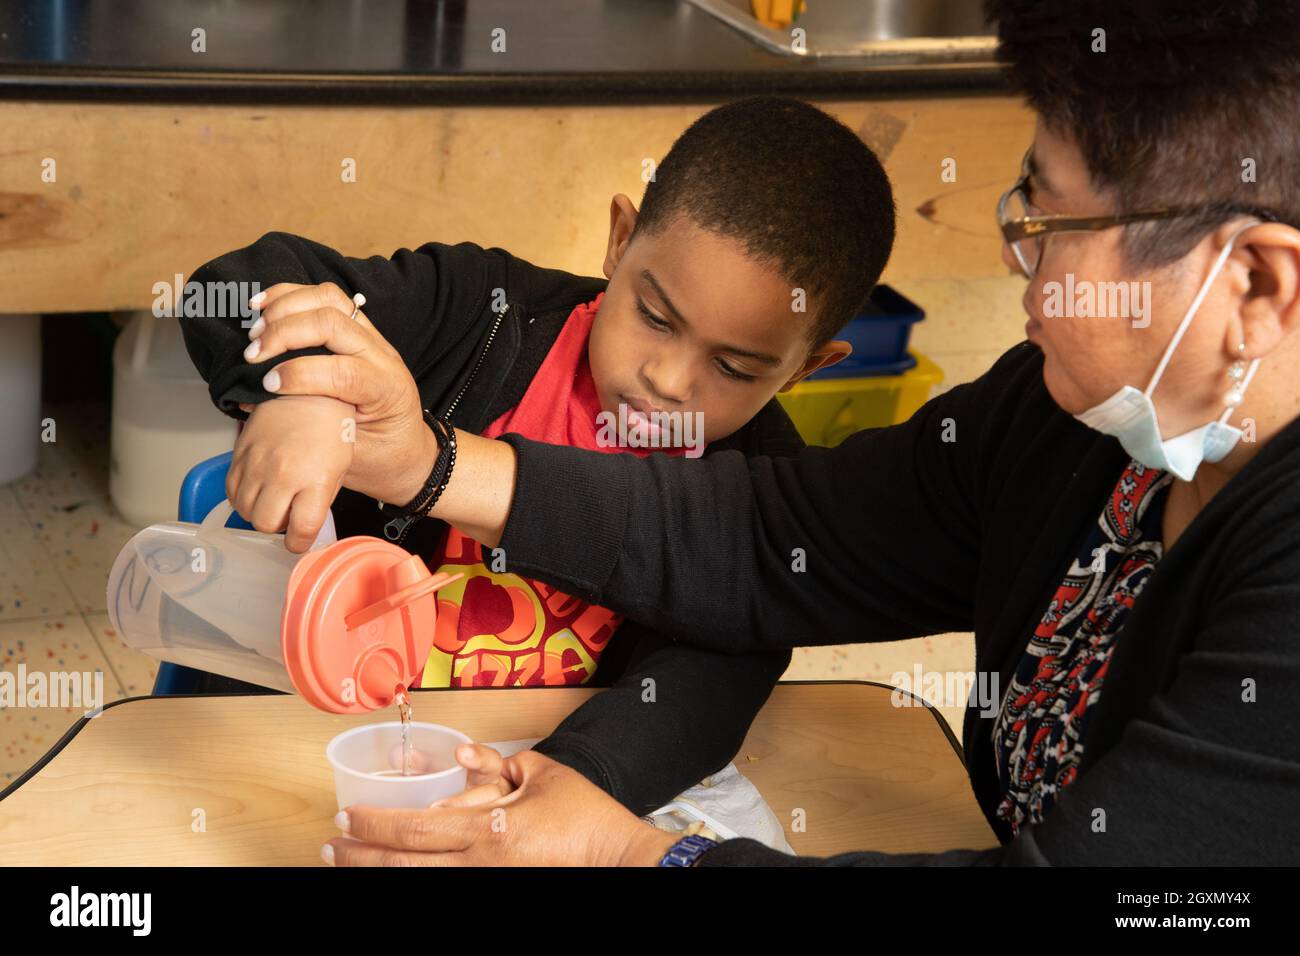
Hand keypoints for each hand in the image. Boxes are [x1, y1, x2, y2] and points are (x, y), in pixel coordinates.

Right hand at [228, 394, 354, 552]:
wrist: (306, 392)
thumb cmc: (329, 429)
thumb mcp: (339, 468)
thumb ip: (321, 501)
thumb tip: (305, 525)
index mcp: (314, 479)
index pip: (301, 530)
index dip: (300, 543)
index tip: (300, 541)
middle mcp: (283, 474)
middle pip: (265, 524)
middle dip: (276, 527)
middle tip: (288, 515)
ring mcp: (257, 464)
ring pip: (244, 510)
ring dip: (259, 511)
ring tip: (275, 498)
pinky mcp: (240, 454)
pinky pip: (232, 491)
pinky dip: (243, 496)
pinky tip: (260, 486)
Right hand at [243, 282, 436, 508]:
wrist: (405, 453)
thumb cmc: (379, 459)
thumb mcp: (350, 455)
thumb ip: (312, 429)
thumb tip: (258, 402)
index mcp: (388, 391)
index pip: (345, 370)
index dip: (301, 374)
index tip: (268, 386)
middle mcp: (384, 357)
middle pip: (334, 322)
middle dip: (285, 332)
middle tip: (252, 355)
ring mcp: (371, 338)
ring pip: (330, 299)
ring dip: (285, 306)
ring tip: (254, 330)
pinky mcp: (357, 329)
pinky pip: (326, 298)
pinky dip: (290, 296)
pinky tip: (263, 308)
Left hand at [322, 746, 679, 866]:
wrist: (617, 860)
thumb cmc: (586, 819)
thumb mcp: (542, 775)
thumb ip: (498, 763)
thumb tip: (465, 757)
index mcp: (488, 832)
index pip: (414, 831)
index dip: (374, 825)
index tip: (346, 817)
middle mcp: (479, 865)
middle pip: (404, 866)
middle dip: (361, 857)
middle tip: (330, 849)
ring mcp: (488, 884)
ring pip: (420, 882)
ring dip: (381, 872)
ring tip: (351, 864)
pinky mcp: (499, 890)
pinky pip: (449, 886)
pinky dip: (418, 878)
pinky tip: (401, 873)